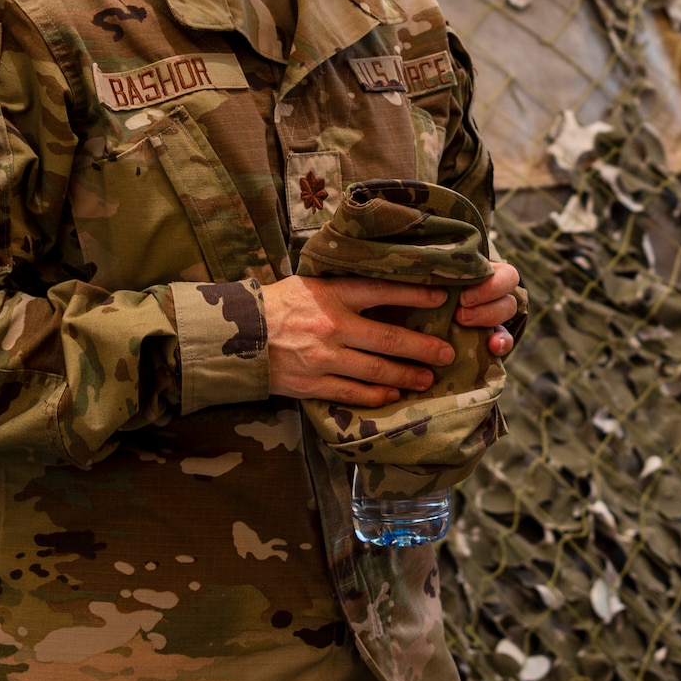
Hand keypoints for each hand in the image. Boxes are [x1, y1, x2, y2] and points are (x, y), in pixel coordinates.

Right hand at [261, 264, 520, 407]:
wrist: (234, 336)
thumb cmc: (277, 305)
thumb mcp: (311, 285)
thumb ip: (345, 289)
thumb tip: (386, 289)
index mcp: (332, 294)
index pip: (383, 291)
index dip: (416, 295)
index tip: (441, 298)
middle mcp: (332, 326)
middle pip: (390, 339)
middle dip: (423, 348)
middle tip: (447, 354)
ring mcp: (323, 358)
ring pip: (376, 371)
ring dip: (406, 376)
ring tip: (427, 378)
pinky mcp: (312, 384)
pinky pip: (353, 393)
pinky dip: (377, 396)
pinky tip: (393, 396)